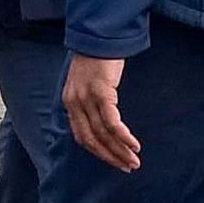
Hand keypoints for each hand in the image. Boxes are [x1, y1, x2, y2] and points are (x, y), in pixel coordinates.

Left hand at [63, 54, 140, 171]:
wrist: (100, 35)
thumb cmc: (97, 57)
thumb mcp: (87, 81)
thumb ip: (90, 100)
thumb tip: (103, 118)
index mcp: (70, 103)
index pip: (81, 137)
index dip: (98, 152)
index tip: (114, 161)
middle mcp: (75, 104)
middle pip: (92, 140)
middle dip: (110, 157)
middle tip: (127, 167)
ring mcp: (87, 99)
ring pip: (103, 135)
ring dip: (120, 151)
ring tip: (134, 161)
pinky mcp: (101, 93)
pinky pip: (112, 123)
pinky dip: (123, 137)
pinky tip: (134, 145)